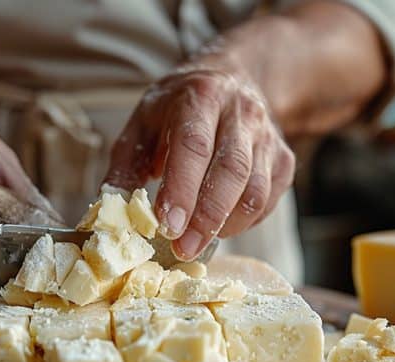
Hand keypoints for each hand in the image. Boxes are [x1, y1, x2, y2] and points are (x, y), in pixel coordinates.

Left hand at [105, 65, 294, 259]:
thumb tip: (111, 212)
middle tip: (184, 249)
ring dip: (226, 225)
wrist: (230, 80)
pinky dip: (244, 222)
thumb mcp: (142, 125)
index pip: (194, 145)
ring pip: (256, 189)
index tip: (168, 225)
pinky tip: (220, 227)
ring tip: (198, 244)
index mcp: (200, 96)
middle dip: (206, 217)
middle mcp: (240, 112)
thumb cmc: (177, 110)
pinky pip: (269, 200)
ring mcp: (267, 136)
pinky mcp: (283, 158)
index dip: (182, 189)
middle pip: (232, 170)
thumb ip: (125, 168)